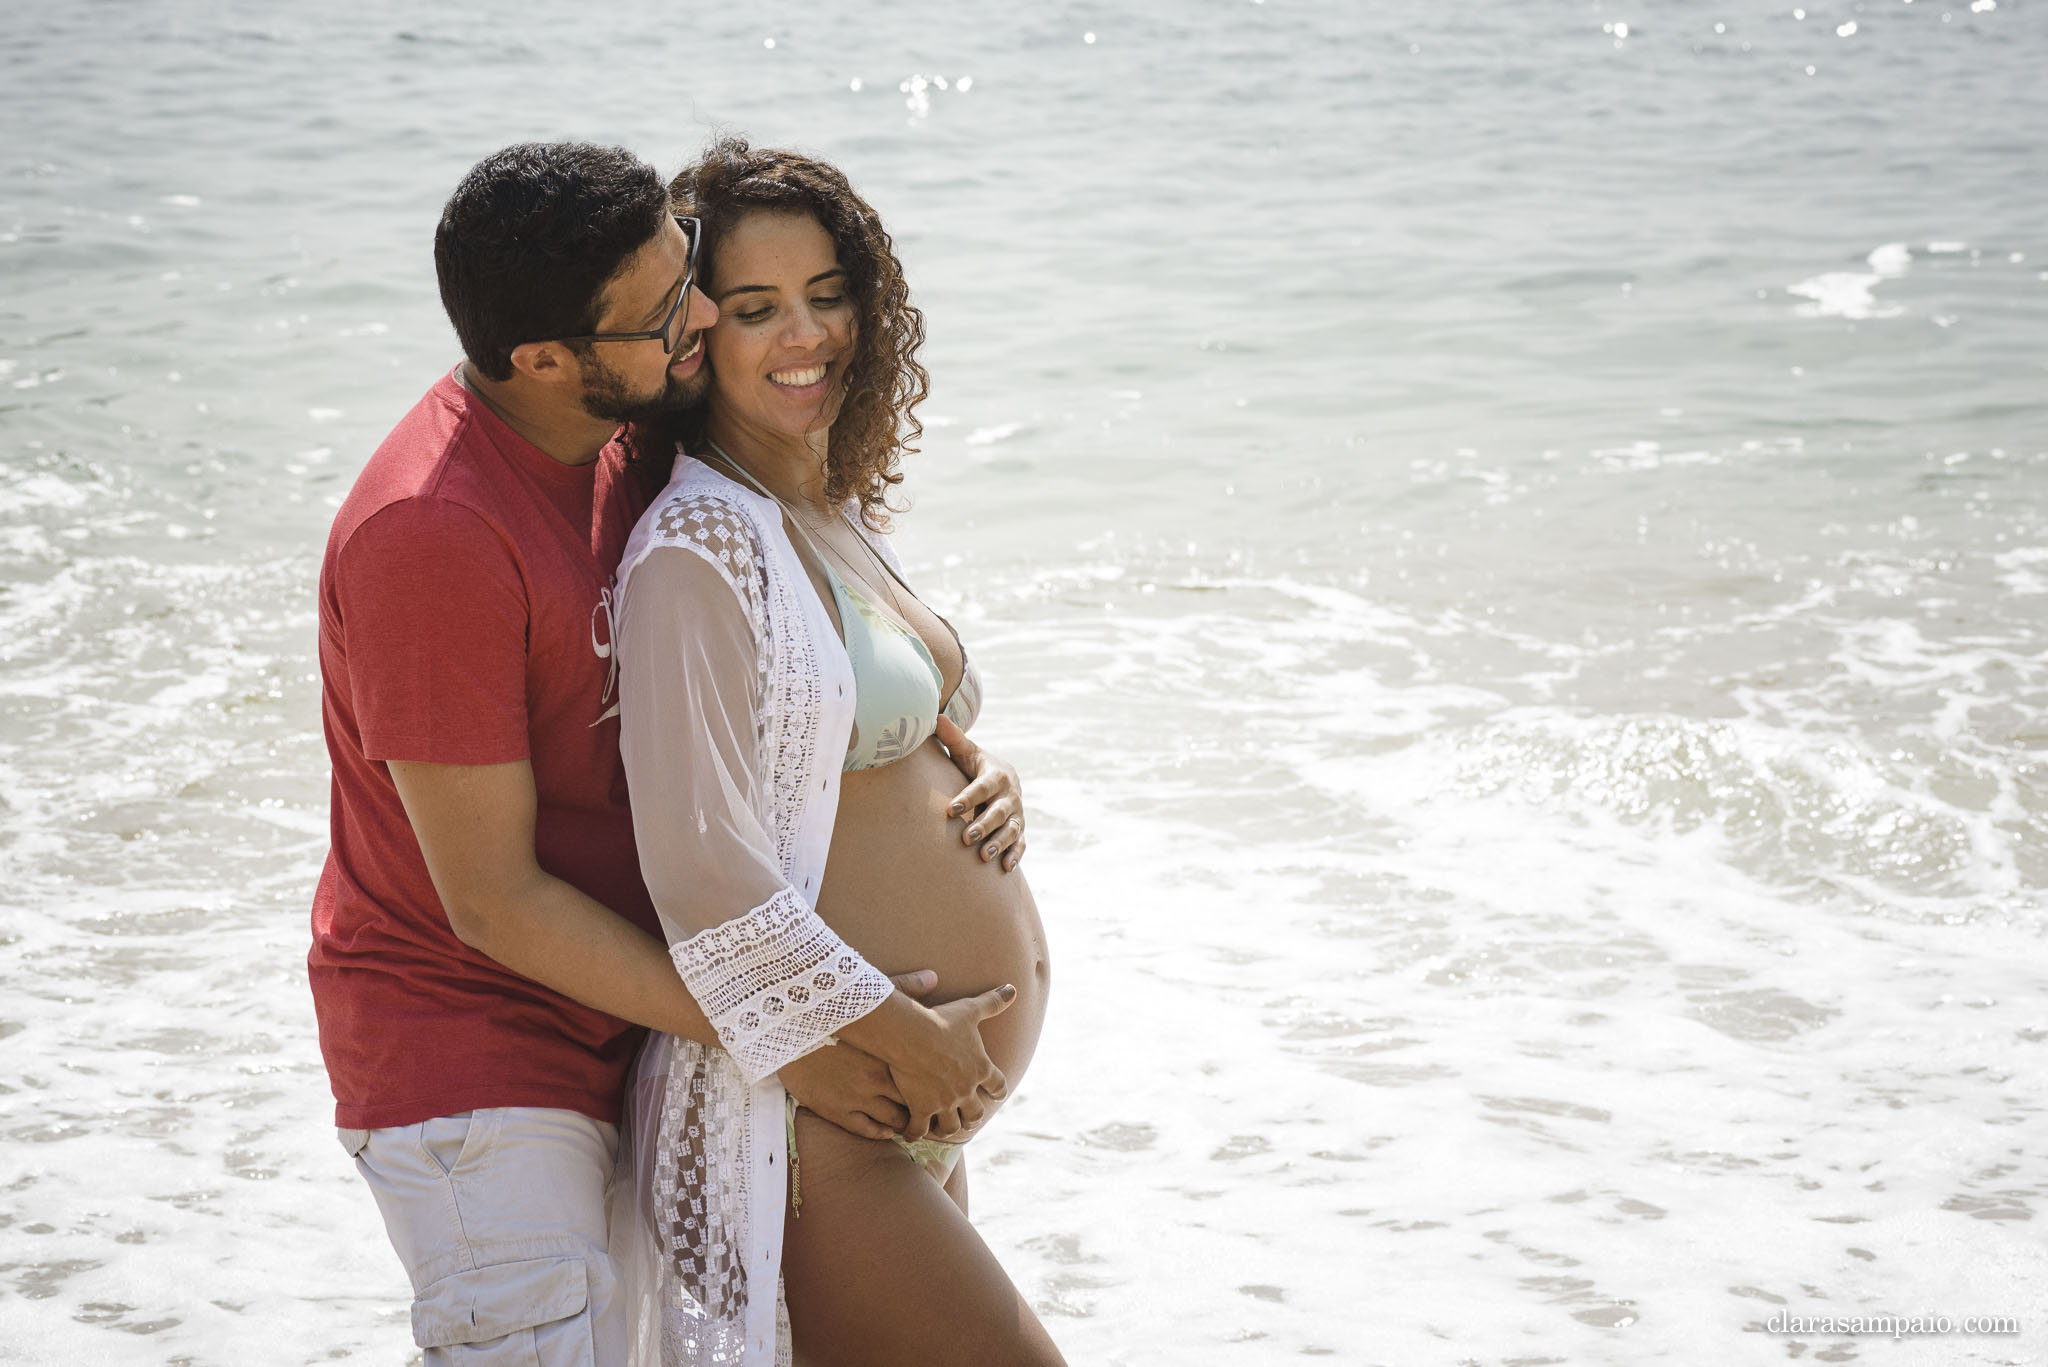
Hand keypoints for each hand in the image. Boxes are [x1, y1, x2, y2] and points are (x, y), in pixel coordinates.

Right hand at [776, 969, 937, 1139]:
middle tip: (929, 1109)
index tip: (937, 1084)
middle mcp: (876, 1081)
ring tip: (910, 1122)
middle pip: (912, 1105)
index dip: (932, 1085)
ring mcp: (857, 1098)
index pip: (923, 1080)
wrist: (788, 1030)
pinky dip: (880, 1132)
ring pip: (892, 1121)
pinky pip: (866, 1129)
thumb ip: (906, 988)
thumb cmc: (830, 1010)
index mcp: (888, 1055)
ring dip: (903, 1123)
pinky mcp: (836, 1111)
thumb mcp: (869, 997)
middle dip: (922, 1109)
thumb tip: (933, 977)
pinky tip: (886, 1130)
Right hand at [885, 983, 1016, 1141]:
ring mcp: (944, 1102)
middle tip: (970, 1119)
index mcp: (980, 1068)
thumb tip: (1012, 989)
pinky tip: (911, 1134)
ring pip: (951, 1126)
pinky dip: (915, 1133)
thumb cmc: (942, 1021)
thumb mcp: (971, 1009)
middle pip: (975, 1112)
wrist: (913, 1035)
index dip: (998, 1090)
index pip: (998, 1085)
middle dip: (973, 1116)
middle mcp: (966, 1089)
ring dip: (949, 1128)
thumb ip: (993, 1002)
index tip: (997, 1093)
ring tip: (944, 1129)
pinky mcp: (922, 1108)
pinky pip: (920, 1129)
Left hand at [936, 715, 1026, 873]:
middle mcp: (1010, 795)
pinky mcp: (1020, 830)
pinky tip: (1005, 869)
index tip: (950, 810)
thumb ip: (953, 738)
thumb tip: (936, 716)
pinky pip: (1021, 844)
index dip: (967, 798)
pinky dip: (1016, 856)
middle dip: (983, 825)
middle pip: (999, 812)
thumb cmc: (975, 767)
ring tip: (984, 856)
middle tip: (965, 838)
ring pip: (1012, 830)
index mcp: (997, 775)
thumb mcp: (967, 752)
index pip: (982, 787)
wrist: (1002, 779)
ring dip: (999, 843)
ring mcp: (1017, 814)